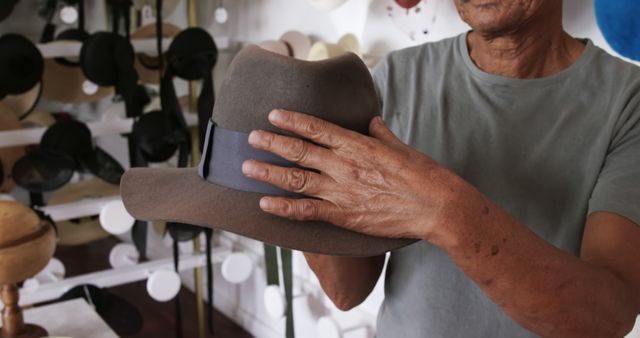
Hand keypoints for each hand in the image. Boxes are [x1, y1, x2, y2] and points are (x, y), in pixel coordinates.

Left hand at [242, 109, 468, 240]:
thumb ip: (381, 134)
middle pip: (299, 151)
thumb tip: (372, 121)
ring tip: (247, 167)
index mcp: (358, 145)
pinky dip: (284, 208)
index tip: (274, 114)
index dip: (292, 120)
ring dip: (269, 172)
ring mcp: (342, 191)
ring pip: (296, 179)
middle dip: (272, 143)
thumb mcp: (401, 147)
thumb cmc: (422, 175)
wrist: (436, 206)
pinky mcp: (344, 215)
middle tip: (251, 138)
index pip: (317, 128)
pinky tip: (265, 204)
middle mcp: (344, 165)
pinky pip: (307, 211)